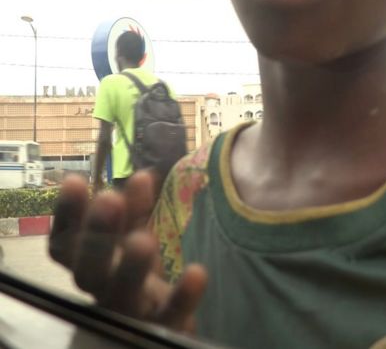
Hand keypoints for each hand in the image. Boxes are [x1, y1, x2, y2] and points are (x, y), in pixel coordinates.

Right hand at [49, 172, 207, 331]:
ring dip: (130, 267)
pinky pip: (170, 316)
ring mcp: (129, 314)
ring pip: (121, 296)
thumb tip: (142, 176)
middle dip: (97, 235)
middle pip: (88, 272)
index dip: (67, 215)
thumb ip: (136, 212)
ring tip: (144, 239)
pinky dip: (183, 296)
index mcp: (89, 266)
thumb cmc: (139, 276)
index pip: (67, 243)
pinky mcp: (160, 329)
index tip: (76, 180)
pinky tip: (197, 272)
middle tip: (109, 198)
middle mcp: (102, 291)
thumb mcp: (135, 240)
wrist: (163, 321)